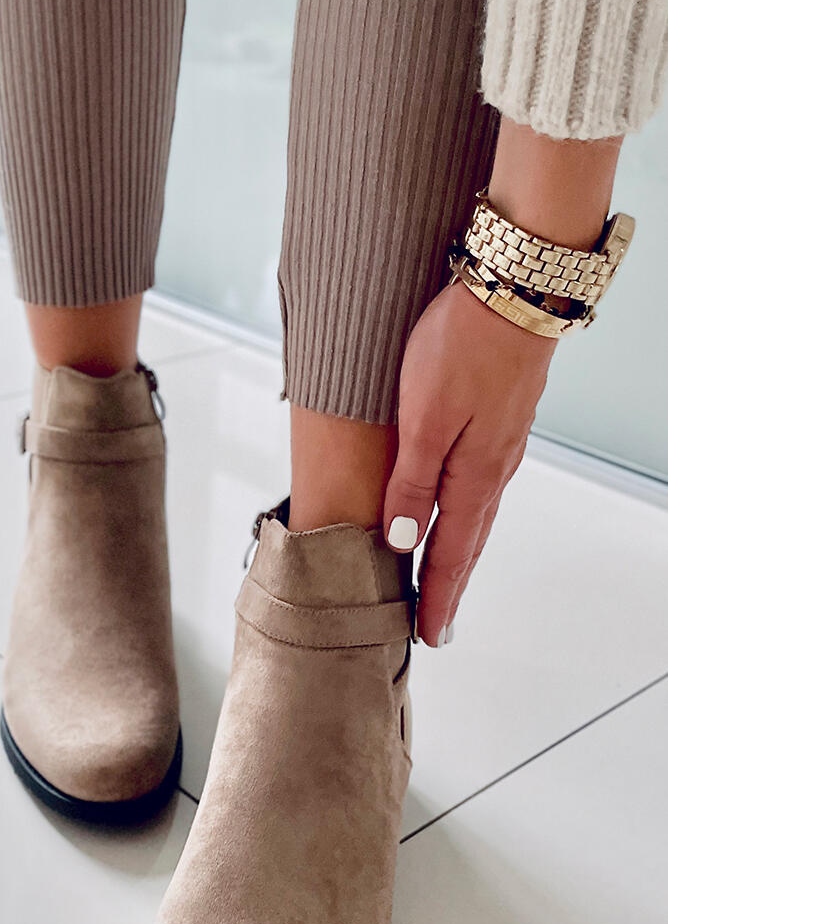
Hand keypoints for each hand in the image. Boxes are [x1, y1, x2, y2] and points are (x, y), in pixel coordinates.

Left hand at [383, 278, 555, 646]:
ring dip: (461, 554)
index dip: (436, 599)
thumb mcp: (424, 419)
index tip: (428, 638)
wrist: (517, 286)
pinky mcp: (503, 418)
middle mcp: (493, 468)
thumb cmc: (462, 347)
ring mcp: (502, 443)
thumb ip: (414, 482)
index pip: (449, 554)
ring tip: (447, 582)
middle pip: (468, 543)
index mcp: (473, 476)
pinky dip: (469, 516)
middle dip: (451, 587)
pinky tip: (462, 512)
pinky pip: (483, 486)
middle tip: (438, 626)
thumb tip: (405, 542)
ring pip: (477, 515)